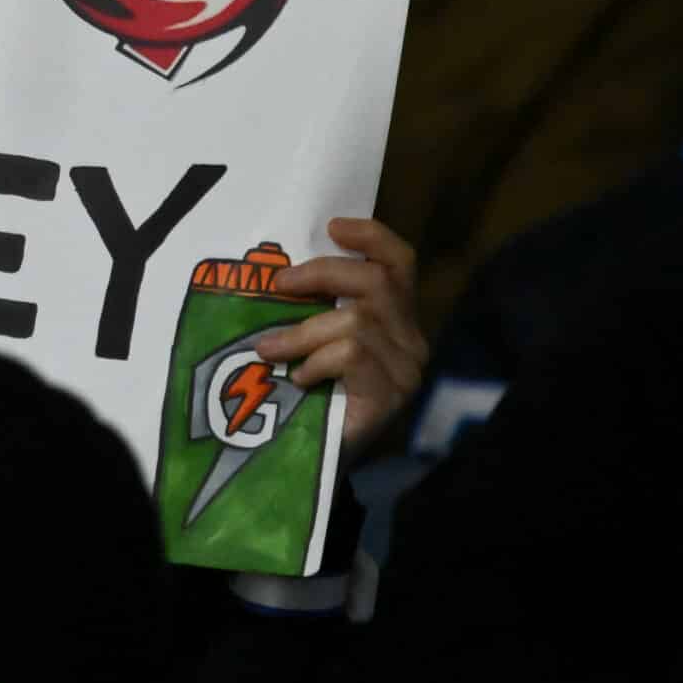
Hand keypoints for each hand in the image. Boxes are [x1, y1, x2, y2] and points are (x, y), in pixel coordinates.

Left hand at [257, 216, 426, 450]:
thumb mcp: (316, 335)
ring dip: (303, 331)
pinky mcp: (390, 396)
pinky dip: (316, 361)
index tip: (332, 226)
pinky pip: (352, 356)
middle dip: (322, 274)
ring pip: (357, 321)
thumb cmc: (313, 389)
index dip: (372, 236)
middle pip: (377, 281)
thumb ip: (316, 304)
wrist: (318, 456)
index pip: (400, 262)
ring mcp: (406, 370)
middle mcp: (411, 339)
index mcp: (395, 316)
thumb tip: (275, 266)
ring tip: (271, 351)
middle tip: (278, 285)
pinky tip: (300, 379)